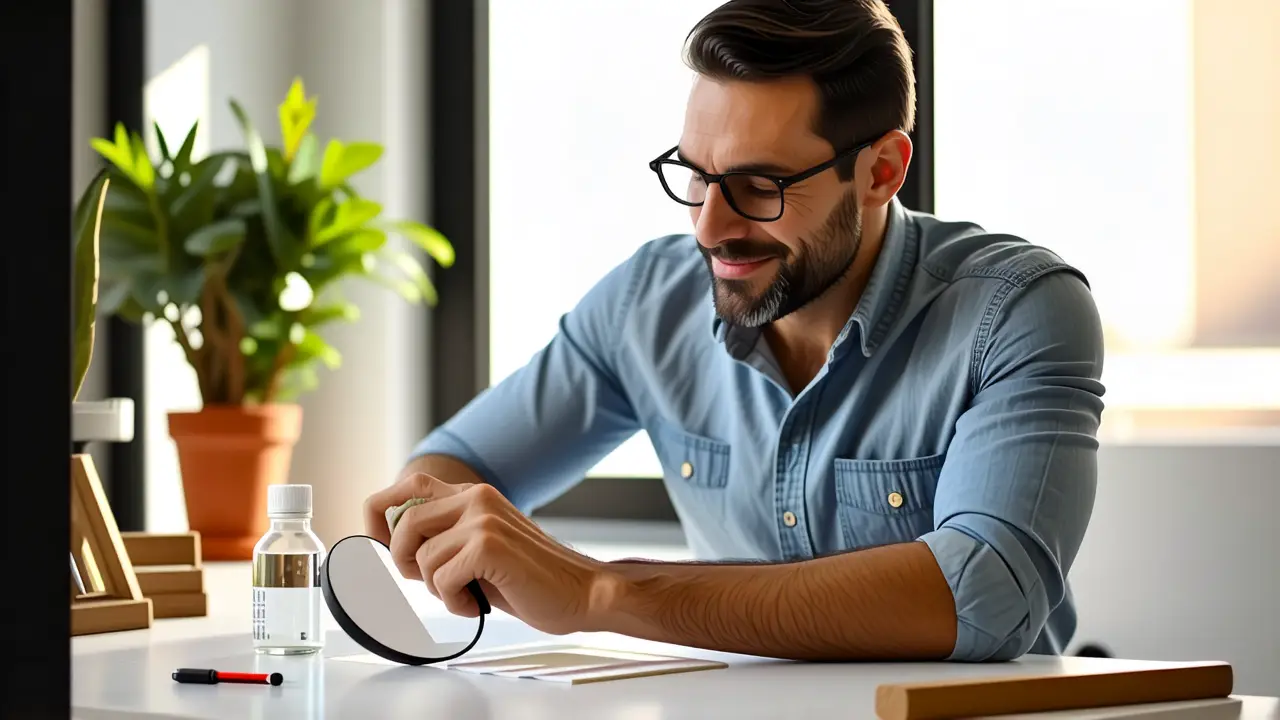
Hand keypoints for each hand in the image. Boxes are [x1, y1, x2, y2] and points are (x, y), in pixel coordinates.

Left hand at [362, 472, 611, 635]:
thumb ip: (445, 537)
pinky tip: (478, 604)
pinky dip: (454, 601)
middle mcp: (477, 498)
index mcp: (474, 495)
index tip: (378, 544)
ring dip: (438, 589)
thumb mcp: (480, 549)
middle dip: (405, 561)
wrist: (581, 594)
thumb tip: (397, 548)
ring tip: (469, 596)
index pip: (409, 485)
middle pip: (405, 523)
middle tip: (435, 582)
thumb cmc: (530, 579)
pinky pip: (441, 578)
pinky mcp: (489, 545)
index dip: (381, 512)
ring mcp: (483, 519)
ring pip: (422, 557)